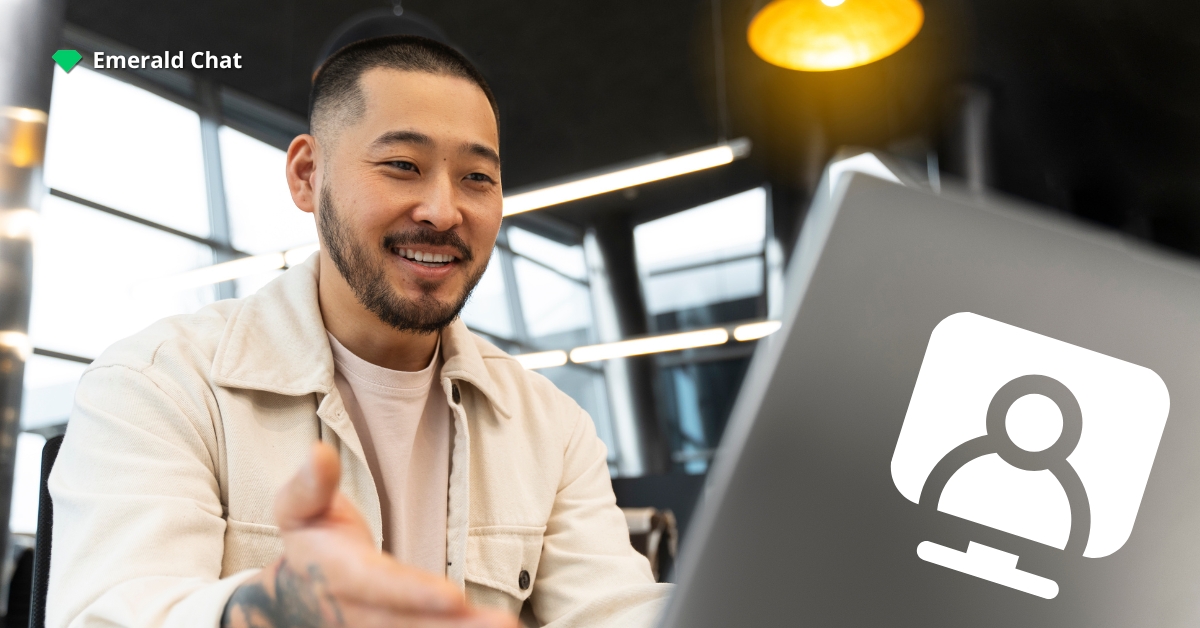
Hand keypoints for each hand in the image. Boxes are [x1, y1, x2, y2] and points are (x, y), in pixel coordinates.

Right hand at [222, 442, 517, 627]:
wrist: (296, 593)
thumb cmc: (313, 539)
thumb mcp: (299, 506)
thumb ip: (311, 485)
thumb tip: (319, 453)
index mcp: (338, 575)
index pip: (377, 585)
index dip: (412, 593)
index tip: (455, 597)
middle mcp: (357, 613)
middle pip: (407, 624)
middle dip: (453, 626)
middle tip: (504, 624)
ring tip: (507, 627)